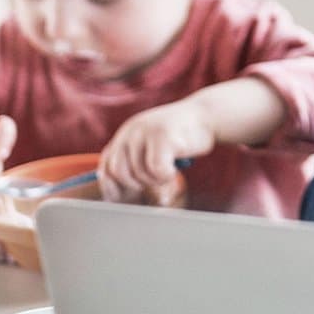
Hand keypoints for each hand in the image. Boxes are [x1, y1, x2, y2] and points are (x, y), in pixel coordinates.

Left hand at [100, 97, 219, 206]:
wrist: (208, 115)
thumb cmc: (181, 137)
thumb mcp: (151, 145)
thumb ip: (134, 161)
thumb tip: (115, 195)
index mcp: (125, 134)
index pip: (105, 166)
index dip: (112, 186)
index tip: (124, 197)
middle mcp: (131, 130)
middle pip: (119, 173)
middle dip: (136, 185)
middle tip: (155, 180)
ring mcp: (146, 132)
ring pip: (140, 174)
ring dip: (157, 180)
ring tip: (170, 169)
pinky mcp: (162, 136)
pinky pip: (157, 171)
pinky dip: (167, 176)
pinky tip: (176, 167)